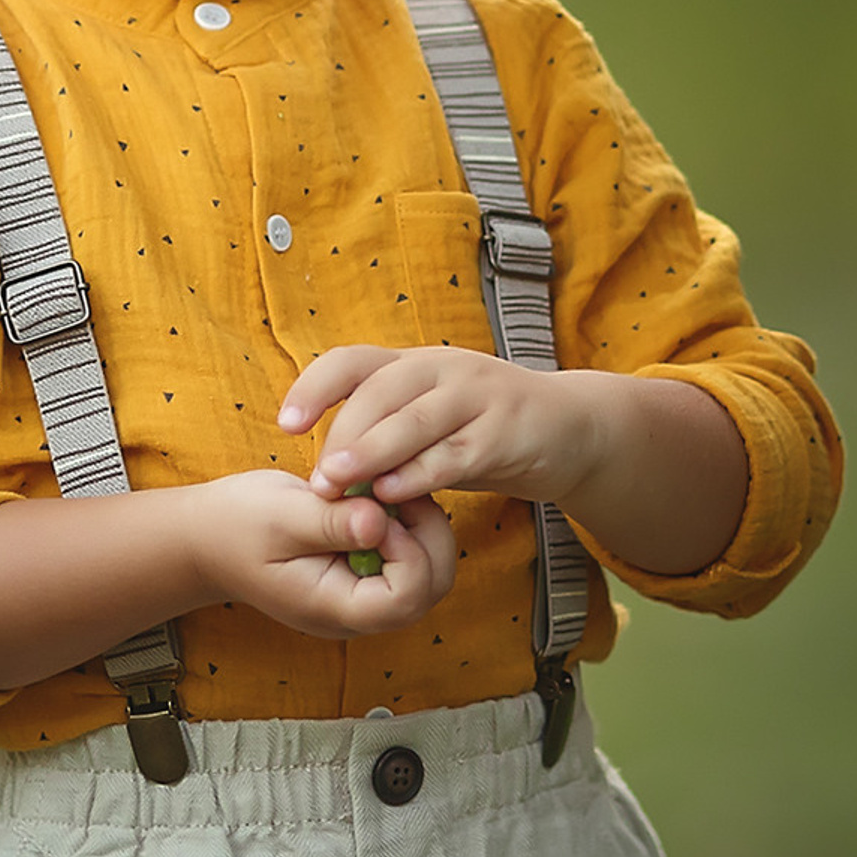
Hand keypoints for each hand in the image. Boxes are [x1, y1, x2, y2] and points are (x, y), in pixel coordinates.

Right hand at [184, 467, 457, 638]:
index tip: (378, 509)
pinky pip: (410, 554)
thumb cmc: (236, 526)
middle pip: (431, 587)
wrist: (207, 537)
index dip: (409, 551)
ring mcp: (365, 593)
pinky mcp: (366, 571)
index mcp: (336, 608)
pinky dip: (408, 520)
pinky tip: (379, 492)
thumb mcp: (280, 516)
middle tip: (398, 490)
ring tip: (386, 487)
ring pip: (429, 569)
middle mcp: (359, 611)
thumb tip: (380, 522)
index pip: (407, 598)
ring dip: (420, 524)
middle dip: (429, 534)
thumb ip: (331, 523)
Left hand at [279, 344, 590, 508]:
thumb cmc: (484, 430)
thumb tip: (326, 473)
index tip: (284, 425)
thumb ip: (386, 437)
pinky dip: (420, 473)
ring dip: (372, 452)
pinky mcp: (504, 431)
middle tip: (316, 478)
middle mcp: (443, 369)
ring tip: (338, 484)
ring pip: (414, 419)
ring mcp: (477, 396)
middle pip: (380, 391)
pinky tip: (393, 495)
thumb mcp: (431, 423)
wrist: (572, 429)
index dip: (314, 388)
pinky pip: (455, 453)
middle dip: (342, 433)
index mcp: (416, 363)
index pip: (353, 361)